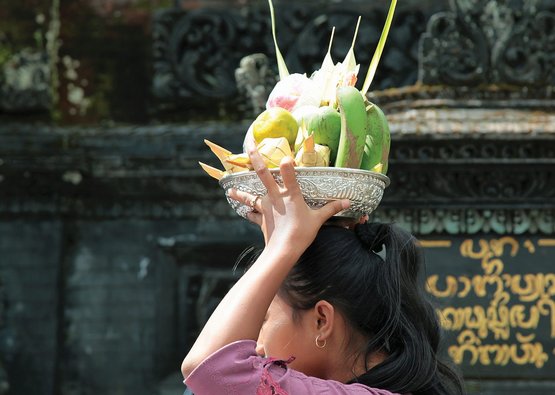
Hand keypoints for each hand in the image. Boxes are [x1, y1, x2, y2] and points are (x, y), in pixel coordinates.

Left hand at [228, 140, 349, 250]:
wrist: (283, 251)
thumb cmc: (302, 233)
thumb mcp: (319, 220)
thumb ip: (331, 208)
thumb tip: (348, 202)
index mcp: (291, 195)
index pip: (289, 176)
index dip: (287, 166)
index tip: (285, 156)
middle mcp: (276, 197)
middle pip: (263, 175)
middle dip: (256, 160)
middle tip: (249, 147)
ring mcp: (266, 208)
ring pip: (251, 196)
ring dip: (241, 192)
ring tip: (230, 188)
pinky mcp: (261, 219)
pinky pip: (252, 214)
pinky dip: (248, 211)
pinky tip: (242, 210)